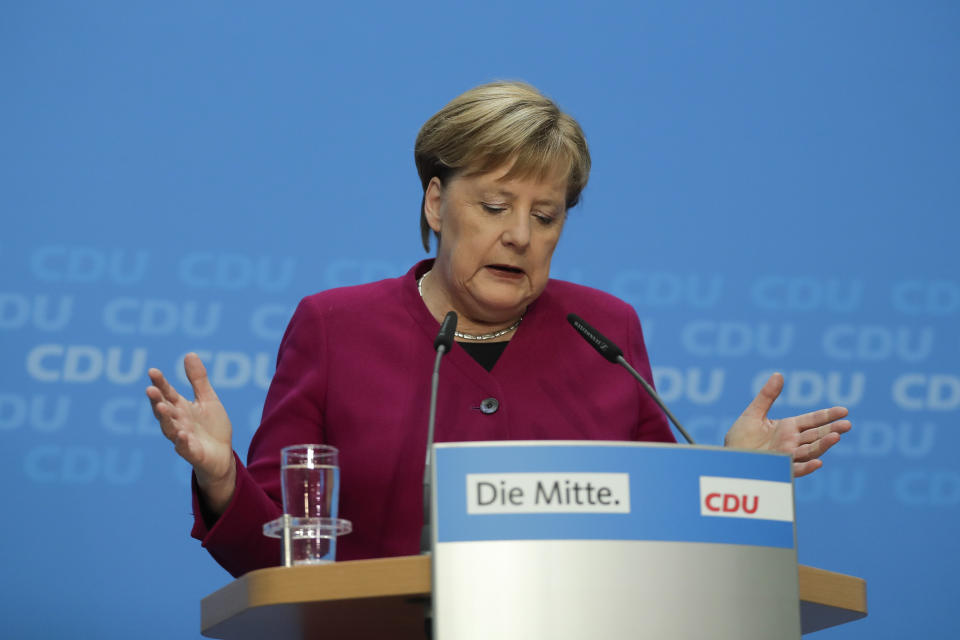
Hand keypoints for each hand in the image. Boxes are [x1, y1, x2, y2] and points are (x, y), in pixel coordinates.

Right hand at [146, 353, 235, 512]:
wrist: (222, 454)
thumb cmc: (211, 427)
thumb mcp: (208, 399)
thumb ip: (198, 380)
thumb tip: (189, 354)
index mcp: (180, 408)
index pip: (167, 393)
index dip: (160, 383)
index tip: (153, 371)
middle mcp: (177, 422)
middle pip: (164, 410)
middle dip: (157, 400)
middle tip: (150, 389)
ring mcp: (182, 438)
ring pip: (169, 428)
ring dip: (165, 418)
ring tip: (161, 407)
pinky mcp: (192, 453)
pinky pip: (185, 447)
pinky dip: (182, 441)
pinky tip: (182, 434)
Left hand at [724, 373, 851, 476]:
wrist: (729, 459)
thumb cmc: (740, 439)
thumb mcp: (753, 414)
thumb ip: (767, 396)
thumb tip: (778, 374)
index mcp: (788, 428)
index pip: (812, 421)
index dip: (828, 416)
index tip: (844, 411)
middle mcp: (791, 442)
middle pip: (816, 436)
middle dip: (831, 430)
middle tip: (847, 424)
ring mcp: (787, 456)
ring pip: (810, 451)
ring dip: (823, 445)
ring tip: (836, 437)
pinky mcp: (779, 469)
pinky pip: (795, 469)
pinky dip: (807, 467)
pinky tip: (818, 462)